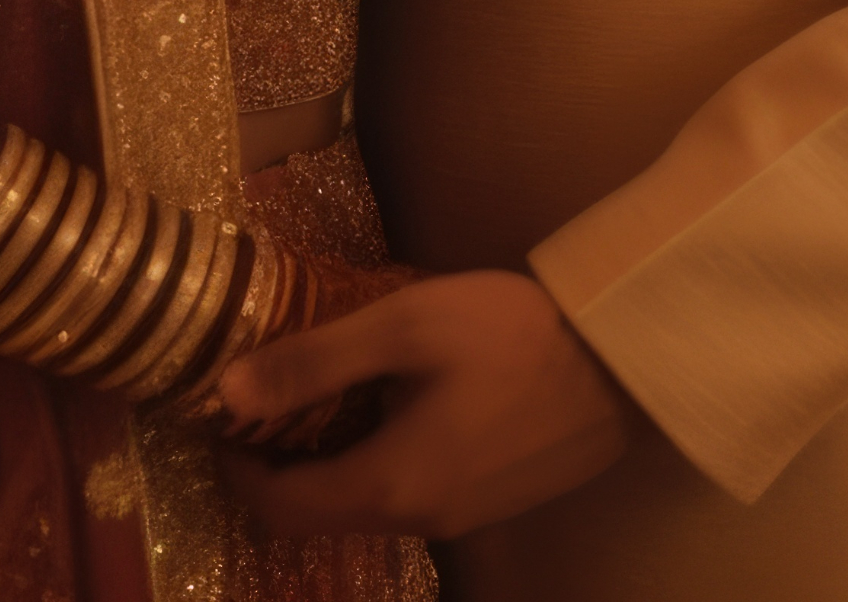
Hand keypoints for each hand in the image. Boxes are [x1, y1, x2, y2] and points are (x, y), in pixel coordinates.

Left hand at [203, 268, 635, 541]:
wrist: (624, 360)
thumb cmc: (512, 333)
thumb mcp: (404, 326)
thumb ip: (313, 362)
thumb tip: (228, 394)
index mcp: (389, 485)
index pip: (280, 508)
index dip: (237, 469)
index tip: (223, 417)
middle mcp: (420, 520)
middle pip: (320, 516)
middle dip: (280, 467)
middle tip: (268, 400)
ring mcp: (462, 518)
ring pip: (366, 509)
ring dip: (331, 465)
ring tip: (325, 394)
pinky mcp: (492, 503)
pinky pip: (410, 499)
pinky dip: (377, 465)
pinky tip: (392, 408)